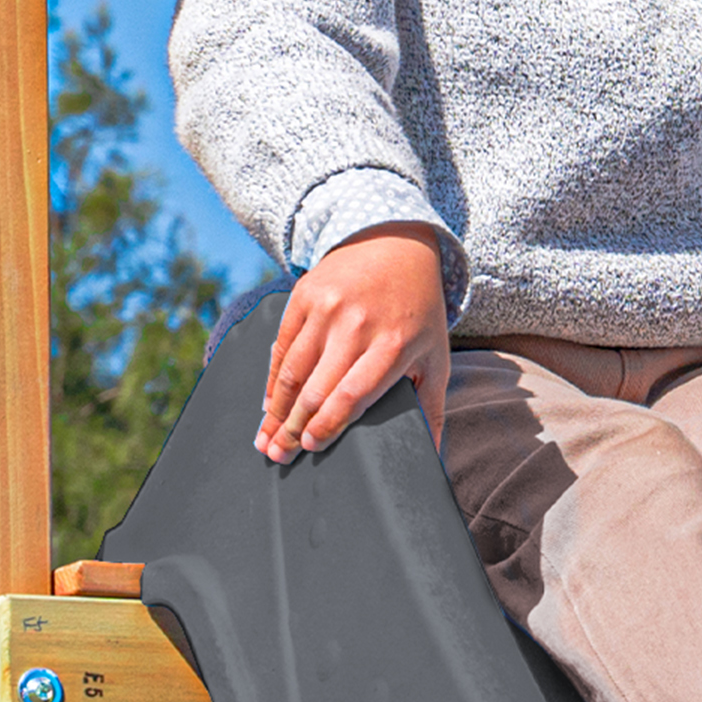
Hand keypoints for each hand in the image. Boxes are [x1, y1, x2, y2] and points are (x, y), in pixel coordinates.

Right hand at [259, 225, 450, 462]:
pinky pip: (282, 345)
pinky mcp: (304, 295)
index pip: (352, 395)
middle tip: (279, 456)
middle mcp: (358, 326)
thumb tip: (434, 459)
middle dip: (292, 429)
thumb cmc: (418, 310)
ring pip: (292, 370)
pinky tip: (267, 404)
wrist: (396, 243)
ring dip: (275, 411)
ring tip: (265, 439)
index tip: (310, 446)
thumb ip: (432, 408)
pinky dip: (271, 378)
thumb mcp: (435, 355)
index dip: (327, 424)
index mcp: (394, 345)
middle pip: (316, 389)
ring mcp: (327, 308)